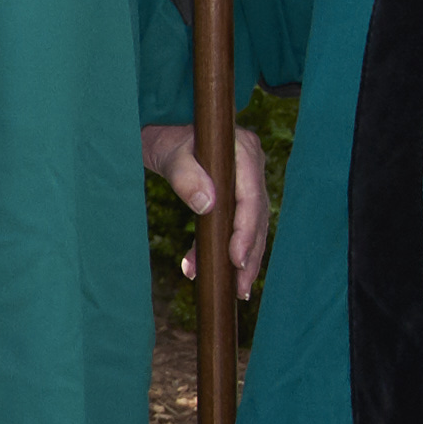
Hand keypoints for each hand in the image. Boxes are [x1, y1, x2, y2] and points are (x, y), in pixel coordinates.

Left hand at [142, 119, 269, 301]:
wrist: (164, 134)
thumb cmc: (167, 141)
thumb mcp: (170, 155)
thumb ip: (186, 177)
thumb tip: (207, 205)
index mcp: (244, 151)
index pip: (251, 197)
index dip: (246, 231)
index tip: (235, 259)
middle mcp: (253, 165)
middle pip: (258, 217)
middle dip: (249, 255)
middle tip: (241, 289)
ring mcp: (249, 180)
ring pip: (252, 226)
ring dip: (243, 260)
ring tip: (236, 290)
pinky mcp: (240, 193)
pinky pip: (238, 224)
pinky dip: (226, 249)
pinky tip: (212, 270)